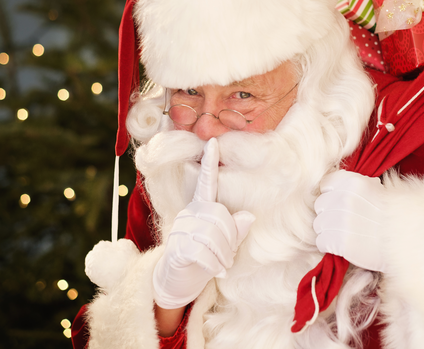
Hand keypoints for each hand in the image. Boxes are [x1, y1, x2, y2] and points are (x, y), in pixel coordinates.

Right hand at [152, 138, 255, 308]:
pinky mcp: (176, 248)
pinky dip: (215, 265)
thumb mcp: (223, 245)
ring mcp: (180, 230)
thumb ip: (235, 230)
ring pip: (213, 235)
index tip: (213, 142)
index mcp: (200, 207)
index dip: (210, 163)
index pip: (206, 182)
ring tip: (222, 265)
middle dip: (230, 239)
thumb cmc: (202, 259)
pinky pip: (204, 252)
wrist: (175, 281)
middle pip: (219, 215)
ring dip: (223, 255)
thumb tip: (249, 217)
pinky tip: (217, 272)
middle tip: (228, 257)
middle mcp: (188, 213)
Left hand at [313, 170, 386, 271]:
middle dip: (329, 214)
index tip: (340, 203)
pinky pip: (321, 242)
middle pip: (320, 205)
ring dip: (328, 231)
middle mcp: (342, 198)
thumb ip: (356, 187)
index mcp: (351, 182)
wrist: (407, 239)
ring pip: (318, 225)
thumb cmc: (396, 215)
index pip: (325, 184)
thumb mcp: (378, 189)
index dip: (332, 195)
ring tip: (344, 235)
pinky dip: (329, 246)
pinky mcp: (338, 242)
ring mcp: (339, 220)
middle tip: (343, 222)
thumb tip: (338, 189)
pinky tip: (342, 246)